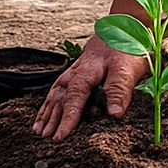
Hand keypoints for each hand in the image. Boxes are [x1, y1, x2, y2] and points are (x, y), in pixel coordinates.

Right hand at [33, 36, 149, 139]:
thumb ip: (119, 90)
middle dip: (53, 119)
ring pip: (55, 94)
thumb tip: (114, 114)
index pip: (75, 99)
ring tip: (40, 131)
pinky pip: (56, 90)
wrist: (119, 29)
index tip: (61, 136)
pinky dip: (48, 104)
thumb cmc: (125, 49)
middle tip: (46, 138)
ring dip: (47, 113)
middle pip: (60, 98)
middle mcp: (75, 73)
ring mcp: (72, 73)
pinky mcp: (73, 74)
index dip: (67, 118)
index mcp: (87, 73)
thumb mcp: (127, 69)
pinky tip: (43, 115)